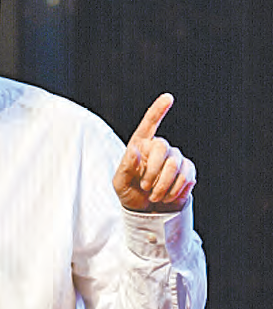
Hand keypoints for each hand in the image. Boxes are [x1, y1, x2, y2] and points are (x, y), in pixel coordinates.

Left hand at [113, 94, 195, 212]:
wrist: (147, 211)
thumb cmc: (130, 193)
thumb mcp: (120, 182)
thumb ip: (126, 166)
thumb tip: (135, 148)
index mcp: (140, 145)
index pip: (149, 124)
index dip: (158, 110)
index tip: (168, 97)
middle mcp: (159, 148)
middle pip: (163, 147)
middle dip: (153, 171)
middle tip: (145, 187)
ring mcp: (175, 158)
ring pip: (175, 164)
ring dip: (163, 185)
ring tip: (154, 196)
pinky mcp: (187, 171)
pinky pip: (187, 176)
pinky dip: (175, 190)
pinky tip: (167, 197)